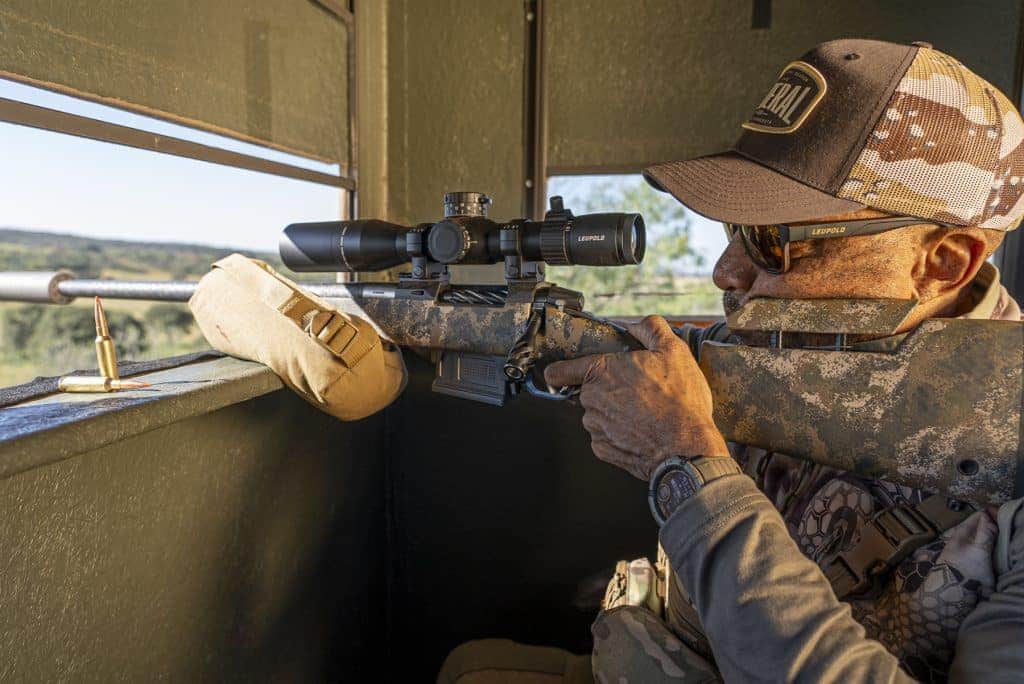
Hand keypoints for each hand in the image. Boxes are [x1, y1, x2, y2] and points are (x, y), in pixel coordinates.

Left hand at [544, 315, 728, 479]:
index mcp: (601, 372)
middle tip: (638, 390)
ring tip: (646, 412)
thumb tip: (638, 325)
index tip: (566, 373)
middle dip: (608, 389)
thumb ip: (651, 329)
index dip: (560, 370)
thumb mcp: (674, 351)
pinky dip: (621, 433)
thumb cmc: (680, 402)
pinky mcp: (603, 449)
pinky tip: (643, 429)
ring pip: (598, 414)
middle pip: (588, 391)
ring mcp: (596, 427)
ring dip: (615, 412)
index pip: (558, 371)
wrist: (687, 449)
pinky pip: (606, 436)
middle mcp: (591, 400)